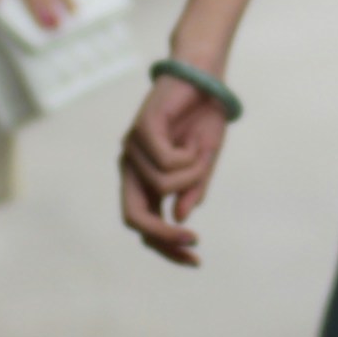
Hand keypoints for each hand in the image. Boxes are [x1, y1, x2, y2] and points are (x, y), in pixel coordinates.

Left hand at [118, 63, 230, 264]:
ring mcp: (132, 148)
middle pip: (135, 217)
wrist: (206, 77)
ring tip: (203, 152)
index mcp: (143, 178)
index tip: (195, 259)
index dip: (165, 246)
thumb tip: (179, 218)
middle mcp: (131, 165)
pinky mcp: (141, 129)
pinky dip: (189, 157)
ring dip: (193, 176)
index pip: (143, 223)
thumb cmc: (202, 119)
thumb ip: (191, 191)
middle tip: (193, 240)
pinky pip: (166, 162)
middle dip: (163, 234)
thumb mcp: (203, 165)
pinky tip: (195, 139)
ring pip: (162, 187)